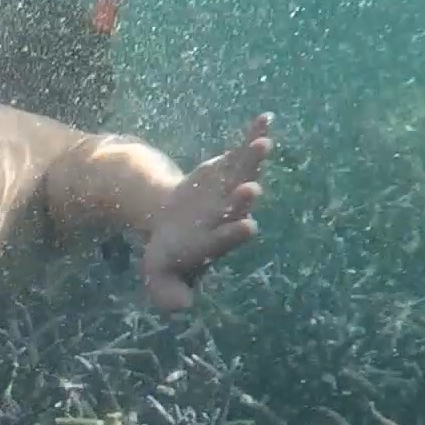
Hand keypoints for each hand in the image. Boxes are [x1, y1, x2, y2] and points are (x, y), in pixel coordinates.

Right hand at [139, 113, 272, 312]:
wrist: (175, 229)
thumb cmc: (170, 257)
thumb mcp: (158, 276)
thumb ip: (167, 293)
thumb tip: (182, 307)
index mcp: (214, 242)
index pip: (227, 239)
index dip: (235, 233)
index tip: (248, 227)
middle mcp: (228, 216)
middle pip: (238, 206)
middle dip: (244, 198)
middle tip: (251, 189)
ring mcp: (231, 190)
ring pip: (245, 173)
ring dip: (255, 159)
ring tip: (263, 142)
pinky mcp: (228, 170)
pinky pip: (242, 151)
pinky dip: (252, 135)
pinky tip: (266, 117)